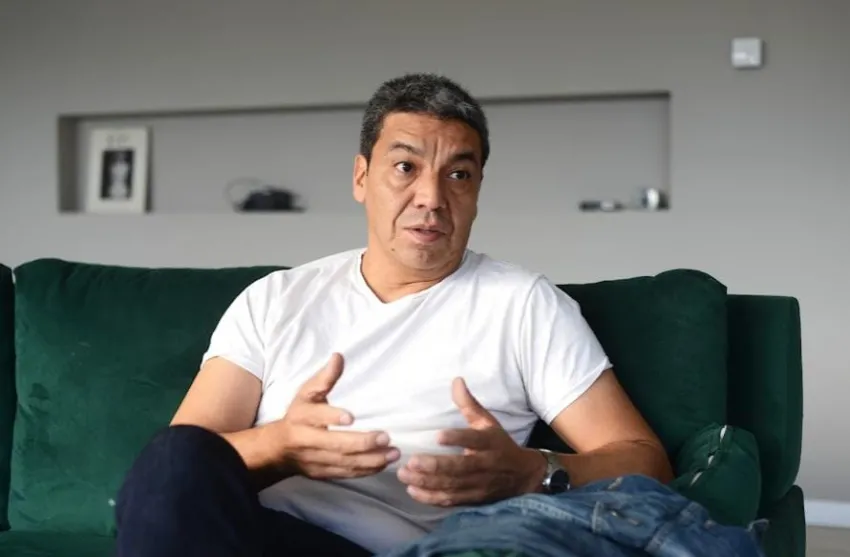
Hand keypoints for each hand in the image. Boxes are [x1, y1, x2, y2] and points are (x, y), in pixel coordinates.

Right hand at [276, 353, 399, 479]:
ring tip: (393, 453)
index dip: (331, 417)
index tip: (351, 417)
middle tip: (385, 437)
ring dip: (370, 460)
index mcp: (301, 417)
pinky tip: (383, 463)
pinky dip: (366, 470)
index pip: (315, 417)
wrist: (278, 449)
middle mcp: (306, 440)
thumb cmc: (299, 414)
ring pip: (343, 462)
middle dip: (361, 443)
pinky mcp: (323, 473)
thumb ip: (324, 378)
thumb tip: (339, 357)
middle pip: (334, 444)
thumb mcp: (306, 393)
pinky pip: (346, 474)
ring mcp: (315, 460)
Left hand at [397, 377, 545, 506]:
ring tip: (404, 475)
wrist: (523, 477)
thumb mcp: (488, 423)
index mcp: (489, 443)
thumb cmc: (500, 445)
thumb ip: (469, 404)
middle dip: (435, 466)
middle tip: (411, 461)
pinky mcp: (473, 499)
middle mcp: (485, 465)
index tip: (437, 436)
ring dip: (427, 482)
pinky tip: (413, 491)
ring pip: (452, 486)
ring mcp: (479, 485)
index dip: (457, 439)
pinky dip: (431, 498)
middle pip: (460, 468)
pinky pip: (451, 500)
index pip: (473, 440)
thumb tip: (456, 381)